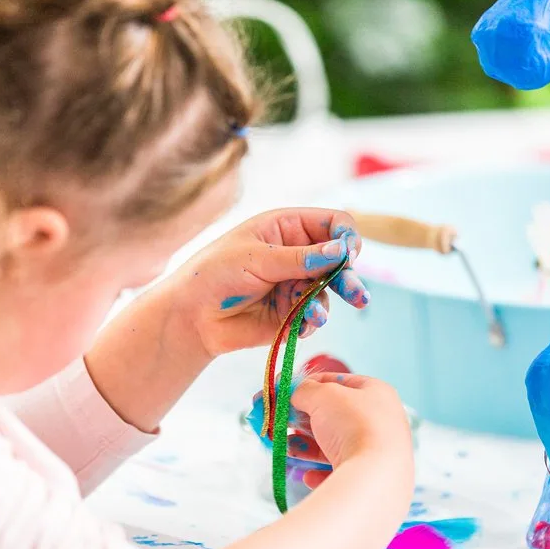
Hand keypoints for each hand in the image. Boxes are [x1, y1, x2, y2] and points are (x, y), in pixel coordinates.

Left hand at [177, 208, 368, 357]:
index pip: (332, 223)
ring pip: (330, 291)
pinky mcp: (293, 313)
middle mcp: (297, 254)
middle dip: (348, 277)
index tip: (347, 254)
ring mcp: (296, 284)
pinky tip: (301, 324)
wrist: (192, 316)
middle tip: (357, 296)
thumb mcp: (256, 258)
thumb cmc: (215, 274)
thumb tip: (341, 251)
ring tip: (312, 315)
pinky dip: (312, 321)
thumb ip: (300, 258)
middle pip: (339, 259)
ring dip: (324, 303)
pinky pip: (315, 316)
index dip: (345, 237)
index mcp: (287, 228)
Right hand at [291, 373, 412, 488]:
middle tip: (279, 422)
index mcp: (376, 392)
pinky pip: (339, 472)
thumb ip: (304, 390)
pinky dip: (319, 472)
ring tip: (285, 449)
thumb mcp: (323, 396)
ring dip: (305, 447)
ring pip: (333, 445)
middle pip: (332, 415)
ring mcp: (377, 451)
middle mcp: (380, 420)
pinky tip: (308, 475)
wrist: (377, 477)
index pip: (337, 382)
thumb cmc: (354, 425)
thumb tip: (293, 393)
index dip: (308, 385)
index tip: (284, 393)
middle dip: (302, 419)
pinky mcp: (370, 478)